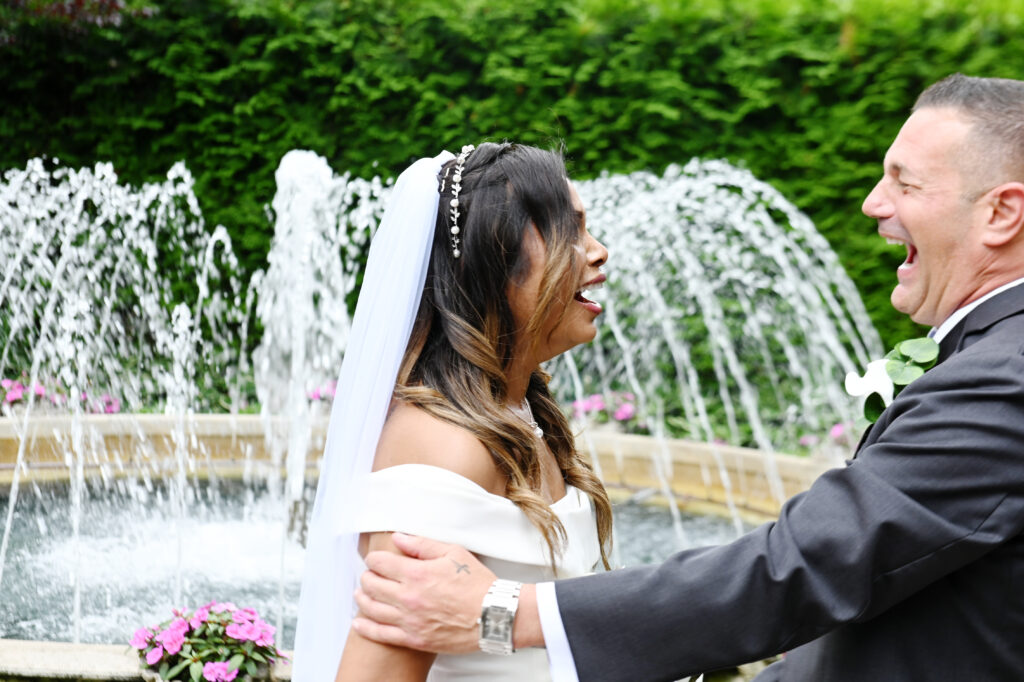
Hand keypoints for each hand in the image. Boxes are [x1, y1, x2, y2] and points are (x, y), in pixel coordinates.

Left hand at [352, 532, 494, 653]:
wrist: (494, 615)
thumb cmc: (477, 583)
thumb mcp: (453, 553)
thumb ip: (422, 545)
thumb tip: (398, 538)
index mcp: (417, 573)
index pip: (380, 563)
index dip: (373, 559)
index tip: (375, 559)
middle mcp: (409, 597)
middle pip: (372, 585)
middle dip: (367, 576)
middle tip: (370, 575)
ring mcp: (410, 620)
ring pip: (372, 609)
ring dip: (362, 599)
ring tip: (361, 594)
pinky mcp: (415, 639)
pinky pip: (381, 634)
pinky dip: (366, 627)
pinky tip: (359, 622)